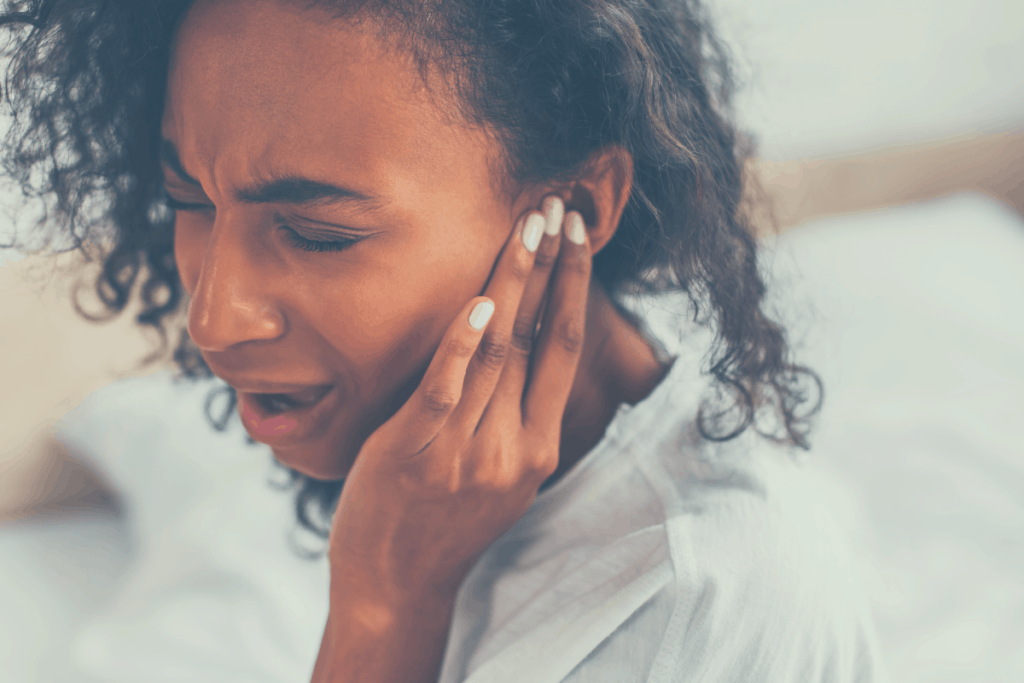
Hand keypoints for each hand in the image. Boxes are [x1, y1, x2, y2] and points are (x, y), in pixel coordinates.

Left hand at [326, 195, 590, 603]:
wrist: (397, 586)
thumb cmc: (444, 524)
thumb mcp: (498, 478)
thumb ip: (514, 420)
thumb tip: (517, 353)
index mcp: (538, 448)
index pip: (565, 350)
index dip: (575, 289)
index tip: (578, 238)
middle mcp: (512, 445)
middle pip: (540, 339)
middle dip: (553, 267)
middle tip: (559, 209)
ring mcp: (466, 449)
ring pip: (499, 352)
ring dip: (513, 284)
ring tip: (525, 229)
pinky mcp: (416, 451)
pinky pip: (445, 388)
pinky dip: (463, 343)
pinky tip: (477, 302)